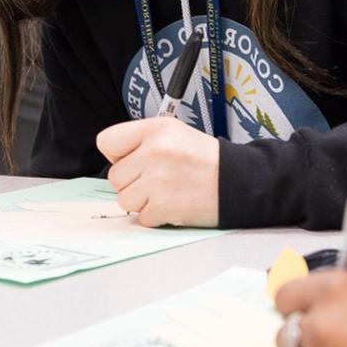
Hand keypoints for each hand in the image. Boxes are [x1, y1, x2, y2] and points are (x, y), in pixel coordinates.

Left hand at [95, 117, 218, 226]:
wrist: (239, 182)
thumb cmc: (206, 161)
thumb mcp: (174, 133)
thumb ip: (141, 141)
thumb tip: (113, 159)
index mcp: (155, 129)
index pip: (107, 142)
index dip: (118, 155)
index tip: (132, 160)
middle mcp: (155, 151)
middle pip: (114, 177)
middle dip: (132, 182)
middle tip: (157, 179)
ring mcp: (158, 180)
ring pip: (125, 199)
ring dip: (142, 201)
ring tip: (166, 192)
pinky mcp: (163, 206)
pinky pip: (142, 217)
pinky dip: (156, 216)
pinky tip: (173, 203)